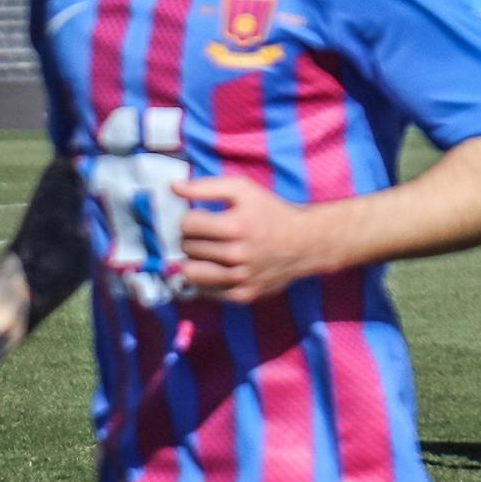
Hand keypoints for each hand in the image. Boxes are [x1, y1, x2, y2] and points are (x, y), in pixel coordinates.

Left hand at [173, 176, 327, 302]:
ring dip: (194, 260)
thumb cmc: (272, 213)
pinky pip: (205, 291)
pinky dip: (206, 279)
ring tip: (207, 252)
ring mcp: (241, 278)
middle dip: (192, 238)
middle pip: (187, 247)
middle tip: (207, 234)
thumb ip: (206, 186)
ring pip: (190, 272)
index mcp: (237, 226)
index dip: (190, 218)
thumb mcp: (244, 190)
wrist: (307, 243)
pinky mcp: (244, 295)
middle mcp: (238, 255)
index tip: (201, 219)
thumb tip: (173, 187)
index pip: (186, 224)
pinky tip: (217, 267)